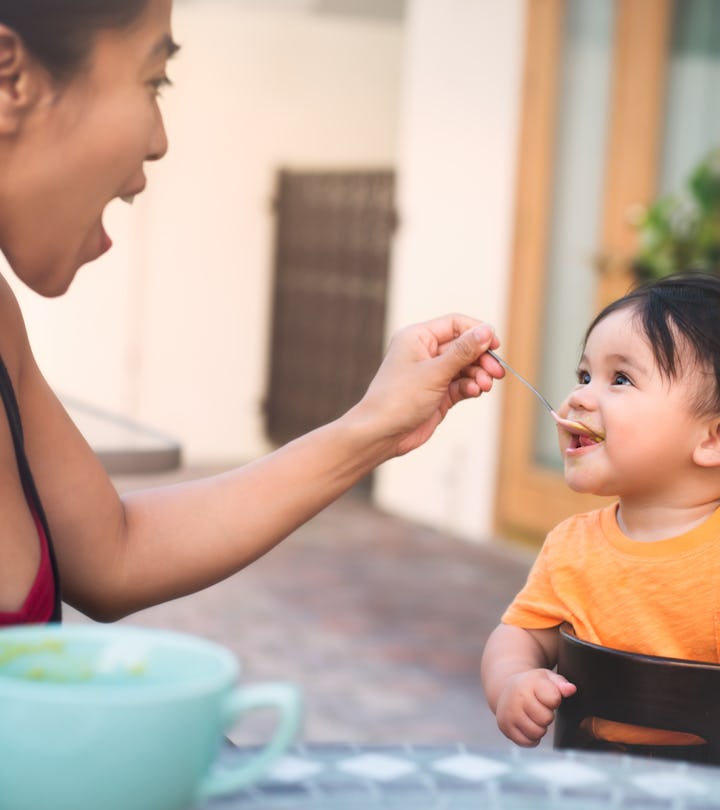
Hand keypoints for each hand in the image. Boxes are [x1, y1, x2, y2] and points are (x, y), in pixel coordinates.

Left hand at [355, 314, 502, 456]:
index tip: (495, 345)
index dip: (477, 332)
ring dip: (479, 374)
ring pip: (466, 367)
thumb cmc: (398, 399)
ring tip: (485, 386)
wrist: (381, 433)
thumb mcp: (434, 372)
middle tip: (497, 371)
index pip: (455, 324)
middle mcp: (425, 352)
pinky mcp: (438, 393)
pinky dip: (471, 387)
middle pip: (464, 346)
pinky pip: (462, 384)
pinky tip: (475, 392)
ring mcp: (432, 373)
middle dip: (482, 358)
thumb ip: (462, 352)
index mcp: (418, 337)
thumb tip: (486, 331)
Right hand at [495, 669, 575, 746]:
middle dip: (547, 716)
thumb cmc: (530, 685)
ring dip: (539, 728)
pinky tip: (527, 725)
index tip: (547, 697)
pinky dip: (530, 738)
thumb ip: (560, 683)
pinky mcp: (505, 727)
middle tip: (540, 708)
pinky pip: (526, 742)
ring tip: (534, 717)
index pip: (553, 699)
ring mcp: (510, 714)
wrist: (506, 690)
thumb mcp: (545, 678)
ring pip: (536, 732)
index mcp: (530, 683)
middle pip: (546, 719)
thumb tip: (571, 689)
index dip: (555, 700)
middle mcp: (517, 698)